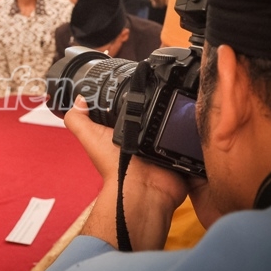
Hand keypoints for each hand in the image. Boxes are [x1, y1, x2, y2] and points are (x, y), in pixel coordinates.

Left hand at [65, 96, 194, 248]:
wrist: (141, 189)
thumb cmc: (114, 166)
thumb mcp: (91, 137)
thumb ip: (79, 120)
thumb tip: (78, 100)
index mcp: (125, 133)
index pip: (131, 109)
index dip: (133, 97)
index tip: (138, 81)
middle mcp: (145, 138)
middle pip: (155, 112)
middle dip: (159, 102)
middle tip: (163, 88)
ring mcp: (164, 145)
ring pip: (175, 122)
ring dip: (177, 114)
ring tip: (178, 100)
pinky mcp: (181, 152)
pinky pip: (191, 136)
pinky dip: (192, 129)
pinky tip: (192, 116)